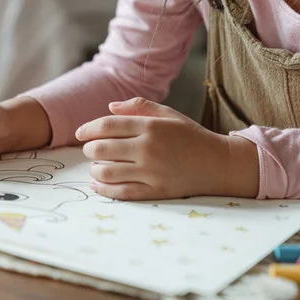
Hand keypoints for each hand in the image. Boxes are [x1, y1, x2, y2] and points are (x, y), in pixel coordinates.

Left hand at [75, 98, 259, 200]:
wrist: (219, 164)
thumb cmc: (190, 136)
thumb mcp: (168, 114)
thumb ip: (138, 106)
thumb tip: (109, 107)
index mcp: (150, 127)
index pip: (107, 126)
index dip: (87, 129)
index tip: (80, 134)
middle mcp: (148, 148)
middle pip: (102, 148)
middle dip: (89, 149)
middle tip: (89, 150)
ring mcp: (152, 172)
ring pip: (107, 172)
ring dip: (94, 169)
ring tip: (96, 167)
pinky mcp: (156, 191)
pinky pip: (121, 193)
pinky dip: (104, 189)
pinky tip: (98, 184)